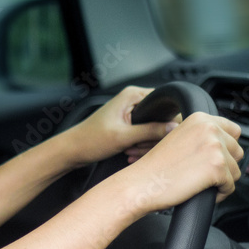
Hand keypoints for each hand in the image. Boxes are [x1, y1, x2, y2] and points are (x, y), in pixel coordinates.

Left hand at [64, 86, 179, 166]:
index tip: (162, 137)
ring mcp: (132, 111)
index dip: (169, 122)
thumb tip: (175, 128)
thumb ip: (150, 131)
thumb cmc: (91, 140)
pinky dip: (141, 146)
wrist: (72, 150)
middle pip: (162, 118)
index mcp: (133, 95)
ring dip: (146, 144)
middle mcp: (133, 99)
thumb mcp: (123, 137)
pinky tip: (130, 154)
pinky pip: (145, 134)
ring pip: (154, 129)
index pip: (166, 104)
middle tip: (137, 147)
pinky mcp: (129, 123)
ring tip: (131, 152)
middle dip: (153, 138)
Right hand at [116, 111, 243, 215]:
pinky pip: (231, 186)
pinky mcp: (217, 167)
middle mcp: (209, 128)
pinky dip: (219, 194)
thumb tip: (226, 144)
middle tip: (202, 173)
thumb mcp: (179, 138)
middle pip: (237, 151)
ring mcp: (215, 147)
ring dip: (221, 181)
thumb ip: (202, 136)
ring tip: (198, 182)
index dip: (226, 147)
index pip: (234, 131)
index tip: (213, 157)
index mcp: (200, 118)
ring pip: (236, 170)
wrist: (141, 183)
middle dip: (225, 165)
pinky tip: (199, 190)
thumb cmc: (155, 167)